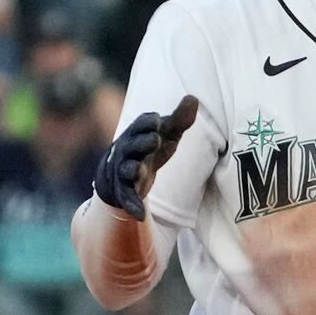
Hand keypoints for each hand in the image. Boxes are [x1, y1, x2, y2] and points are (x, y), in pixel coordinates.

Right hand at [93, 96, 200, 219]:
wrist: (122, 173)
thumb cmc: (148, 148)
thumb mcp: (166, 134)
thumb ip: (179, 119)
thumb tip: (193, 98)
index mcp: (137, 133)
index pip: (140, 125)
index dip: (148, 122)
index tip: (158, 120)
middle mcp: (127, 151)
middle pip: (132, 145)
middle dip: (142, 142)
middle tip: (156, 139)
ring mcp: (125, 172)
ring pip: (126, 170)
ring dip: (133, 169)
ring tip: (140, 171)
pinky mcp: (125, 192)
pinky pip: (127, 198)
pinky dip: (132, 206)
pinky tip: (140, 216)